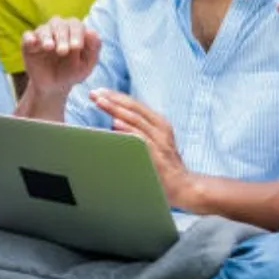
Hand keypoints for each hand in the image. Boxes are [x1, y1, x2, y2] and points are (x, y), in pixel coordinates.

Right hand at [22, 17, 100, 95]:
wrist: (54, 86)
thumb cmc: (73, 72)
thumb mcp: (86, 65)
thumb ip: (93, 49)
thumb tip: (92, 32)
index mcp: (74, 31)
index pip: (76, 25)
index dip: (77, 34)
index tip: (76, 47)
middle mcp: (58, 29)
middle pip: (60, 24)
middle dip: (62, 37)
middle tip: (63, 51)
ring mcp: (43, 35)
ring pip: (44, 28)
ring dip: (47, 36)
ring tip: (50, 47)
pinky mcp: (29, 43)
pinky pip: (27, 36)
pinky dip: (30, 38)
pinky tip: (33, 42)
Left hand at [90, 89, 194, 208]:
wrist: (184, 187)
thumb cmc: (163, 166)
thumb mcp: (154, 142)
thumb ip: (137, 131)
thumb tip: (113, 123)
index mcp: (159, 123)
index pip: (134, 105)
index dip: (116, 96)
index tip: (98, 91)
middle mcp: (161, 128)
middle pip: (133, 108)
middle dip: (112, 99)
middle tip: (94, 94)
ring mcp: (160, 141)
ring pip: (136, 120)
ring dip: (116, 110)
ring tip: (100, 102)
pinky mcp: (158, 156)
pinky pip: (141, 140)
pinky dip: (128, 130)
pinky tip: (115, 124)